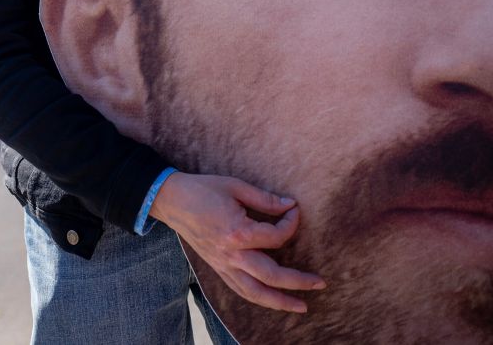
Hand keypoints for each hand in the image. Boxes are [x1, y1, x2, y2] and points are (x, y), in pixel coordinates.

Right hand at [149, 171, 325, 313]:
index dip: (290, 223)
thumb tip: (290, 205)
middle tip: (320, 283)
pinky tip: (271, 299)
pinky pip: (241, 290)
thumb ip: (265, 199)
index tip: (294, 209)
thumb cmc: (204, 189)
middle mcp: (232, 254)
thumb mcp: (236, 186)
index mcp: (238, 232)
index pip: (276, 236)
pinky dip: (259, 297)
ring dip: (280, 302)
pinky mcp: (217, 268)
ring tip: (301, 306)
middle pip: (272, 275)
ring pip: (256, 292)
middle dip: (298, 281)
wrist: (172, 200)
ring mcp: (223, 265)